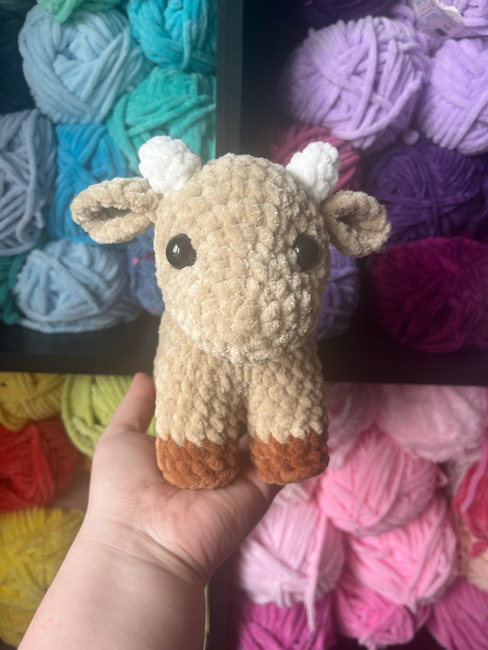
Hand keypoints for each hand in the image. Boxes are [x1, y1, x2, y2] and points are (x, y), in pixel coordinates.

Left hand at [81, 372, 278, 586]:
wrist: (143, 542)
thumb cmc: (123, 489)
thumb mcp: (120, 438)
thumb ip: (136, 406)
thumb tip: (145, 374)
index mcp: (185, 447)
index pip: (209, 411)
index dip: (219, 385)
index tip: (230, 354)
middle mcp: (216, 459)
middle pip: (240, 422)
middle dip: (250, 394)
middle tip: (263, 356)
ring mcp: (241, 474)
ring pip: (265, 437)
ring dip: (275, 411)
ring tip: (287, 371)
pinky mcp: (261, 488)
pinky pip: (283, 461)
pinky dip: (295, 440)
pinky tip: (304, 407)